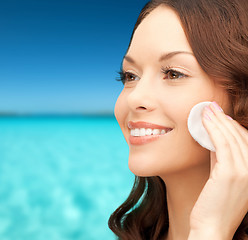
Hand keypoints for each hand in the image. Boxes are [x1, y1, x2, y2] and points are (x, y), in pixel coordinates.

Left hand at [189, 102, 247, 239]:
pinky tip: (205, 120)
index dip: (232, 125)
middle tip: (211, 106)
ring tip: (207, 109)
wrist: (212, 227)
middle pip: (240, 136)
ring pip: (231, 138)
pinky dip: (213, 129)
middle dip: (224, 119)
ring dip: (218, 120)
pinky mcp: (231, 173)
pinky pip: (222, 144)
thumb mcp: (222, 175)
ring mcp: (245, 172)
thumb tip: (213, 137)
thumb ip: (221, 157)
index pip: (245, 141)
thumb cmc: (214, 202)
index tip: (220, 114)